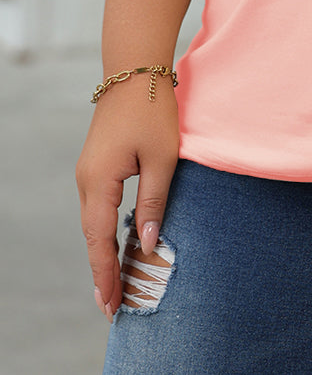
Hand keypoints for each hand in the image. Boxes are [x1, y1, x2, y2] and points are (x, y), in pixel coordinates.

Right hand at [75, 81, 178, 320]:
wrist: (135, 67)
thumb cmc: (152, 108)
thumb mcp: (162, 157)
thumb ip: (154, 200)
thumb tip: (148, 243)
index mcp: (99, 181)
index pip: (99, 240)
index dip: (105, 274)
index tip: (110, 305)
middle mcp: (86, 180)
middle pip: (92, 236)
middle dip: (102, 271)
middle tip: (113, 306)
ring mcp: (89, 171)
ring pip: (94, 222)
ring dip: (104, 252)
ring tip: (116, 283)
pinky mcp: (97, 164)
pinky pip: (98, 206)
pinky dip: (105, 230)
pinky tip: (116, 243)